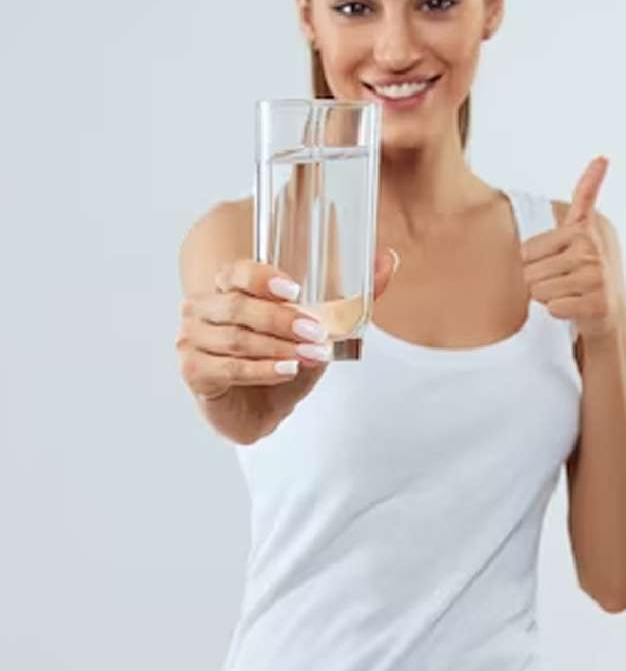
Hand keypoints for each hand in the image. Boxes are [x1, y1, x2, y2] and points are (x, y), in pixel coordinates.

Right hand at [176, 246, 399, 406]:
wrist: (260, 410)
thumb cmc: (281, 360)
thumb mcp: (318, 329)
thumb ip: (351, 297)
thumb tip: (388, 260)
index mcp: (228, 287)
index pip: (237, 271)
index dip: (264, 277)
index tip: (297, 290)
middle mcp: (204, 308)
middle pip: (238, 305)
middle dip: (282, 319)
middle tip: (315, 331)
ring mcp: (192, 339)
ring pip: (236, 338)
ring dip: (277, 347)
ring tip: (310, 354)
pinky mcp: (194, 371)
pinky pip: (228, 368)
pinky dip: (262, 370)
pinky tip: (287, 370)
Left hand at [519, 157, 625, 341]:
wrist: (609, 311)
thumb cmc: (587, 268)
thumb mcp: (583, 228)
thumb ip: (586, 193)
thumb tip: (603, 156)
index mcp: (582, 230)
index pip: (525, 251)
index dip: (533, 263)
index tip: (558, 262)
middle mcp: (592, 250)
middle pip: (530, 272)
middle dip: (539, 282)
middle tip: (564, 283)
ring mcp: (597, 277)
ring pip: (538, 291)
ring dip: (548, 298)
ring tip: (569, 294)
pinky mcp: (598, 303)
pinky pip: (553, 308)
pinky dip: (559, 312)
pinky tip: (575, 308)